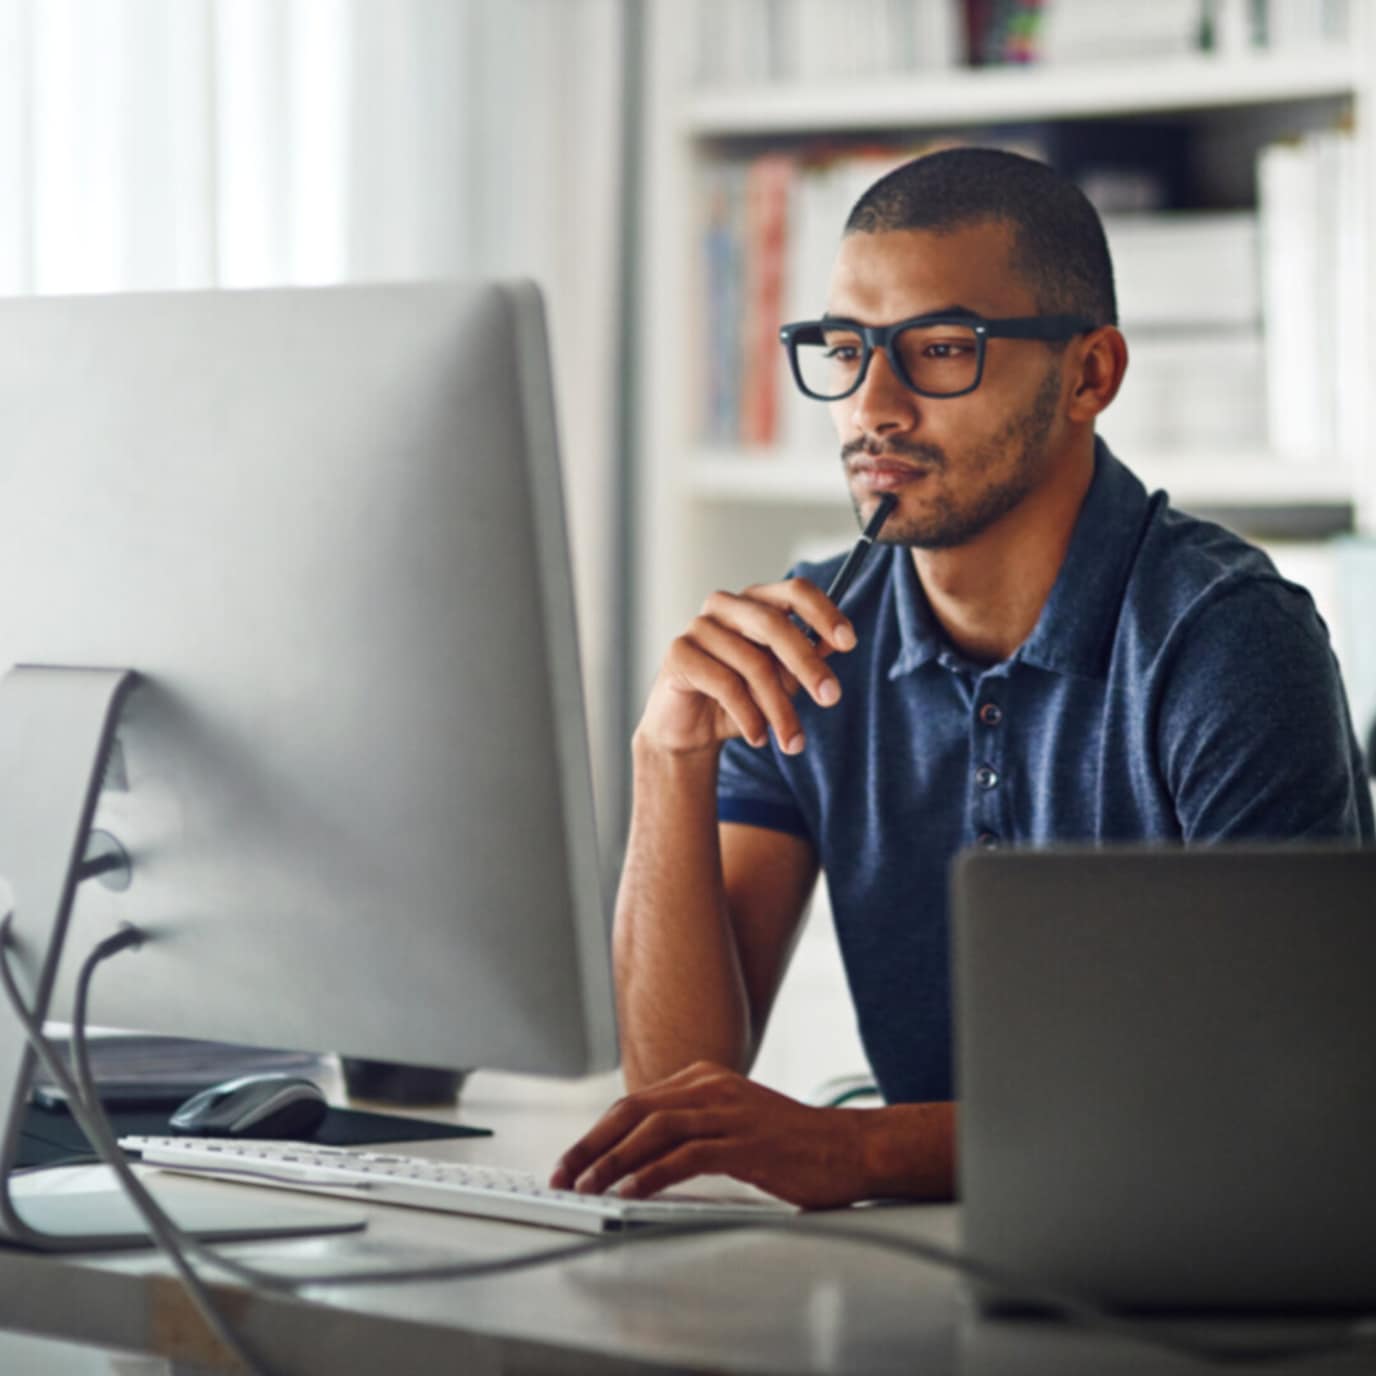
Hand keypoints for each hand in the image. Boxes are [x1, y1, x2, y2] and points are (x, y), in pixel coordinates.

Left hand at [549, 1062, 868, 1209]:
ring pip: (653, 1130)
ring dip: (612, 1161)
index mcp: (704, 1079)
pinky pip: (687, 1156)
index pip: (633, 1104)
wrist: (851, 1147)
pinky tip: (630, 1192)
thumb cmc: (792, 1144)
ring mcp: (729, 1112)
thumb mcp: (732, 1124)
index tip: (570, 1163)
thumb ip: (691, 1130)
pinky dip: (652, 1174)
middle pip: (632, 1110)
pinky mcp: (746, 1142)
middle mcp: (711, 1088)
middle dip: (589, 1145)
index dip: (595, 1134)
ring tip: (586, 1187)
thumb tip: (638, 1160)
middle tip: (562, 1175)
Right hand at [638, 579, 856, 756]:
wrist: (690, 730)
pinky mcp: (679, 653)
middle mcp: (726, 605)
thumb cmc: (741, 698)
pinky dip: (749, 716)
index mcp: (756, 602)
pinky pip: (725, 683)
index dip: (824, 613)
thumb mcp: (782, 680)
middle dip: (807, 664)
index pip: (795, 591)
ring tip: (792, 742)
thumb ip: (805, 659)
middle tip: (831, 698)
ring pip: (753, 663)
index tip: (849, 643)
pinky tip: (758, 737)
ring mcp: (699, 626)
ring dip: (779, 709)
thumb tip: (833, 645)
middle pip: (774, 624)